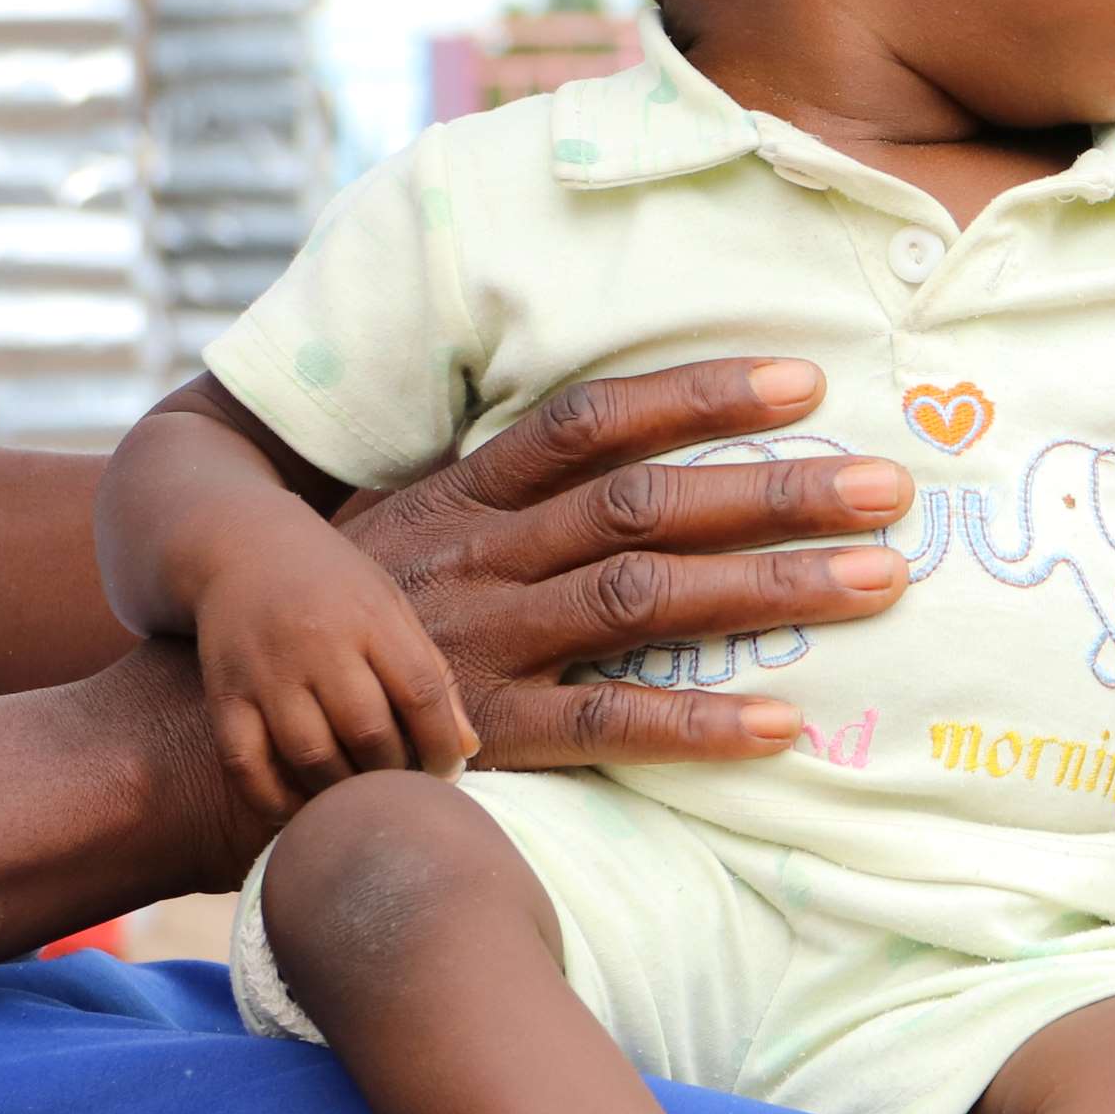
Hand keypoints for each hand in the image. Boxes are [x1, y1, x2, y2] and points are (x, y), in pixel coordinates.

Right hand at [194, 530, 473, 818]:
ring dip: (343, 792)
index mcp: (368, 617)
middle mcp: (315, 643)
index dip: (441, 743)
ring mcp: (265, 672)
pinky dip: (276, 801)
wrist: (238, 549)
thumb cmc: (332, 585)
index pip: (420, 691)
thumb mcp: (391, 608)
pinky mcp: (224, 697)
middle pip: (368, 730)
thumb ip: (431, 673)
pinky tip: (304, 809)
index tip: (448, 770)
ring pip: (310, 756)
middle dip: (395, 773)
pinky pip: (246, 766)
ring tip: (359, 799)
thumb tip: (466, 747)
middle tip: (402, 789)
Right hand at [332, 360, 912, 768]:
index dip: (699, 395)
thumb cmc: (344, 612)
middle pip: (649, 505)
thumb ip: (503, 487)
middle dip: (776, 491)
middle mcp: (484, 555)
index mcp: (468, 492)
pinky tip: (784, 724)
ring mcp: (487, 643)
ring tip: (877, 579)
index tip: (803, 380)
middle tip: (889, 486)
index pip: (595, 422)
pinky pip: (608, 723)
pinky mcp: (488, 733)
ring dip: (769, 588)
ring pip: (646, 597)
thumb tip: (615, 440)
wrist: (225, 722)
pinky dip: (698, 724)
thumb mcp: (407, 520)